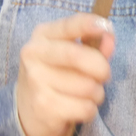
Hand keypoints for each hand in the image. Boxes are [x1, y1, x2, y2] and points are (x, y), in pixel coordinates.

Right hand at [15, 13, 115, 135]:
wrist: (26, 110)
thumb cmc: (57, 74)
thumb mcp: (72, 53)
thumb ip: (94, 44)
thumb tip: (109, 37)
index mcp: (43, 35)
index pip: (69, 25)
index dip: (91, 25)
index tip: (107, 28)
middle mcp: (34, 54)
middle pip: (78, 56)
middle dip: (102, 68)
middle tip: (104, 75)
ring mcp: (36, 81)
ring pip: (88, 86)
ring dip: (97, 93)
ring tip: (87, 94)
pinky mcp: (43, 106)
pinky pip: (85, 107)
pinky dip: (90, 110)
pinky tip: (79, 108)